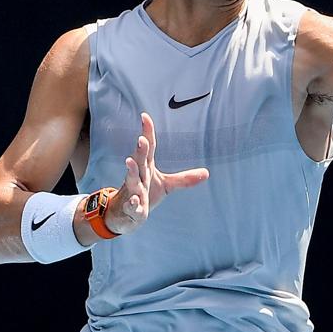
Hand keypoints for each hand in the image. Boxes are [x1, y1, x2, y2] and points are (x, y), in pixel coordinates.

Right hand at [105, 112, 209, 234]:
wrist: (125, 215)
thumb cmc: (146, 193)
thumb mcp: (167, 185)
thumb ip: (184, 179)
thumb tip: (207, 173)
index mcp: (146, 168)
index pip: (149, 148)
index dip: (147, 132)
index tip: (145, 116)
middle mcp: (138, 177)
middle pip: (139, 161)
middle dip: (140, 150)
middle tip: (141, 139)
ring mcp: (134, 191)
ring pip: (131, 180)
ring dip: (131, 171)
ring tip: (129, 161)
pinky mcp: (132, 208)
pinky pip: (132, 205)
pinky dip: (132, 203)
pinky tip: (134, 200)